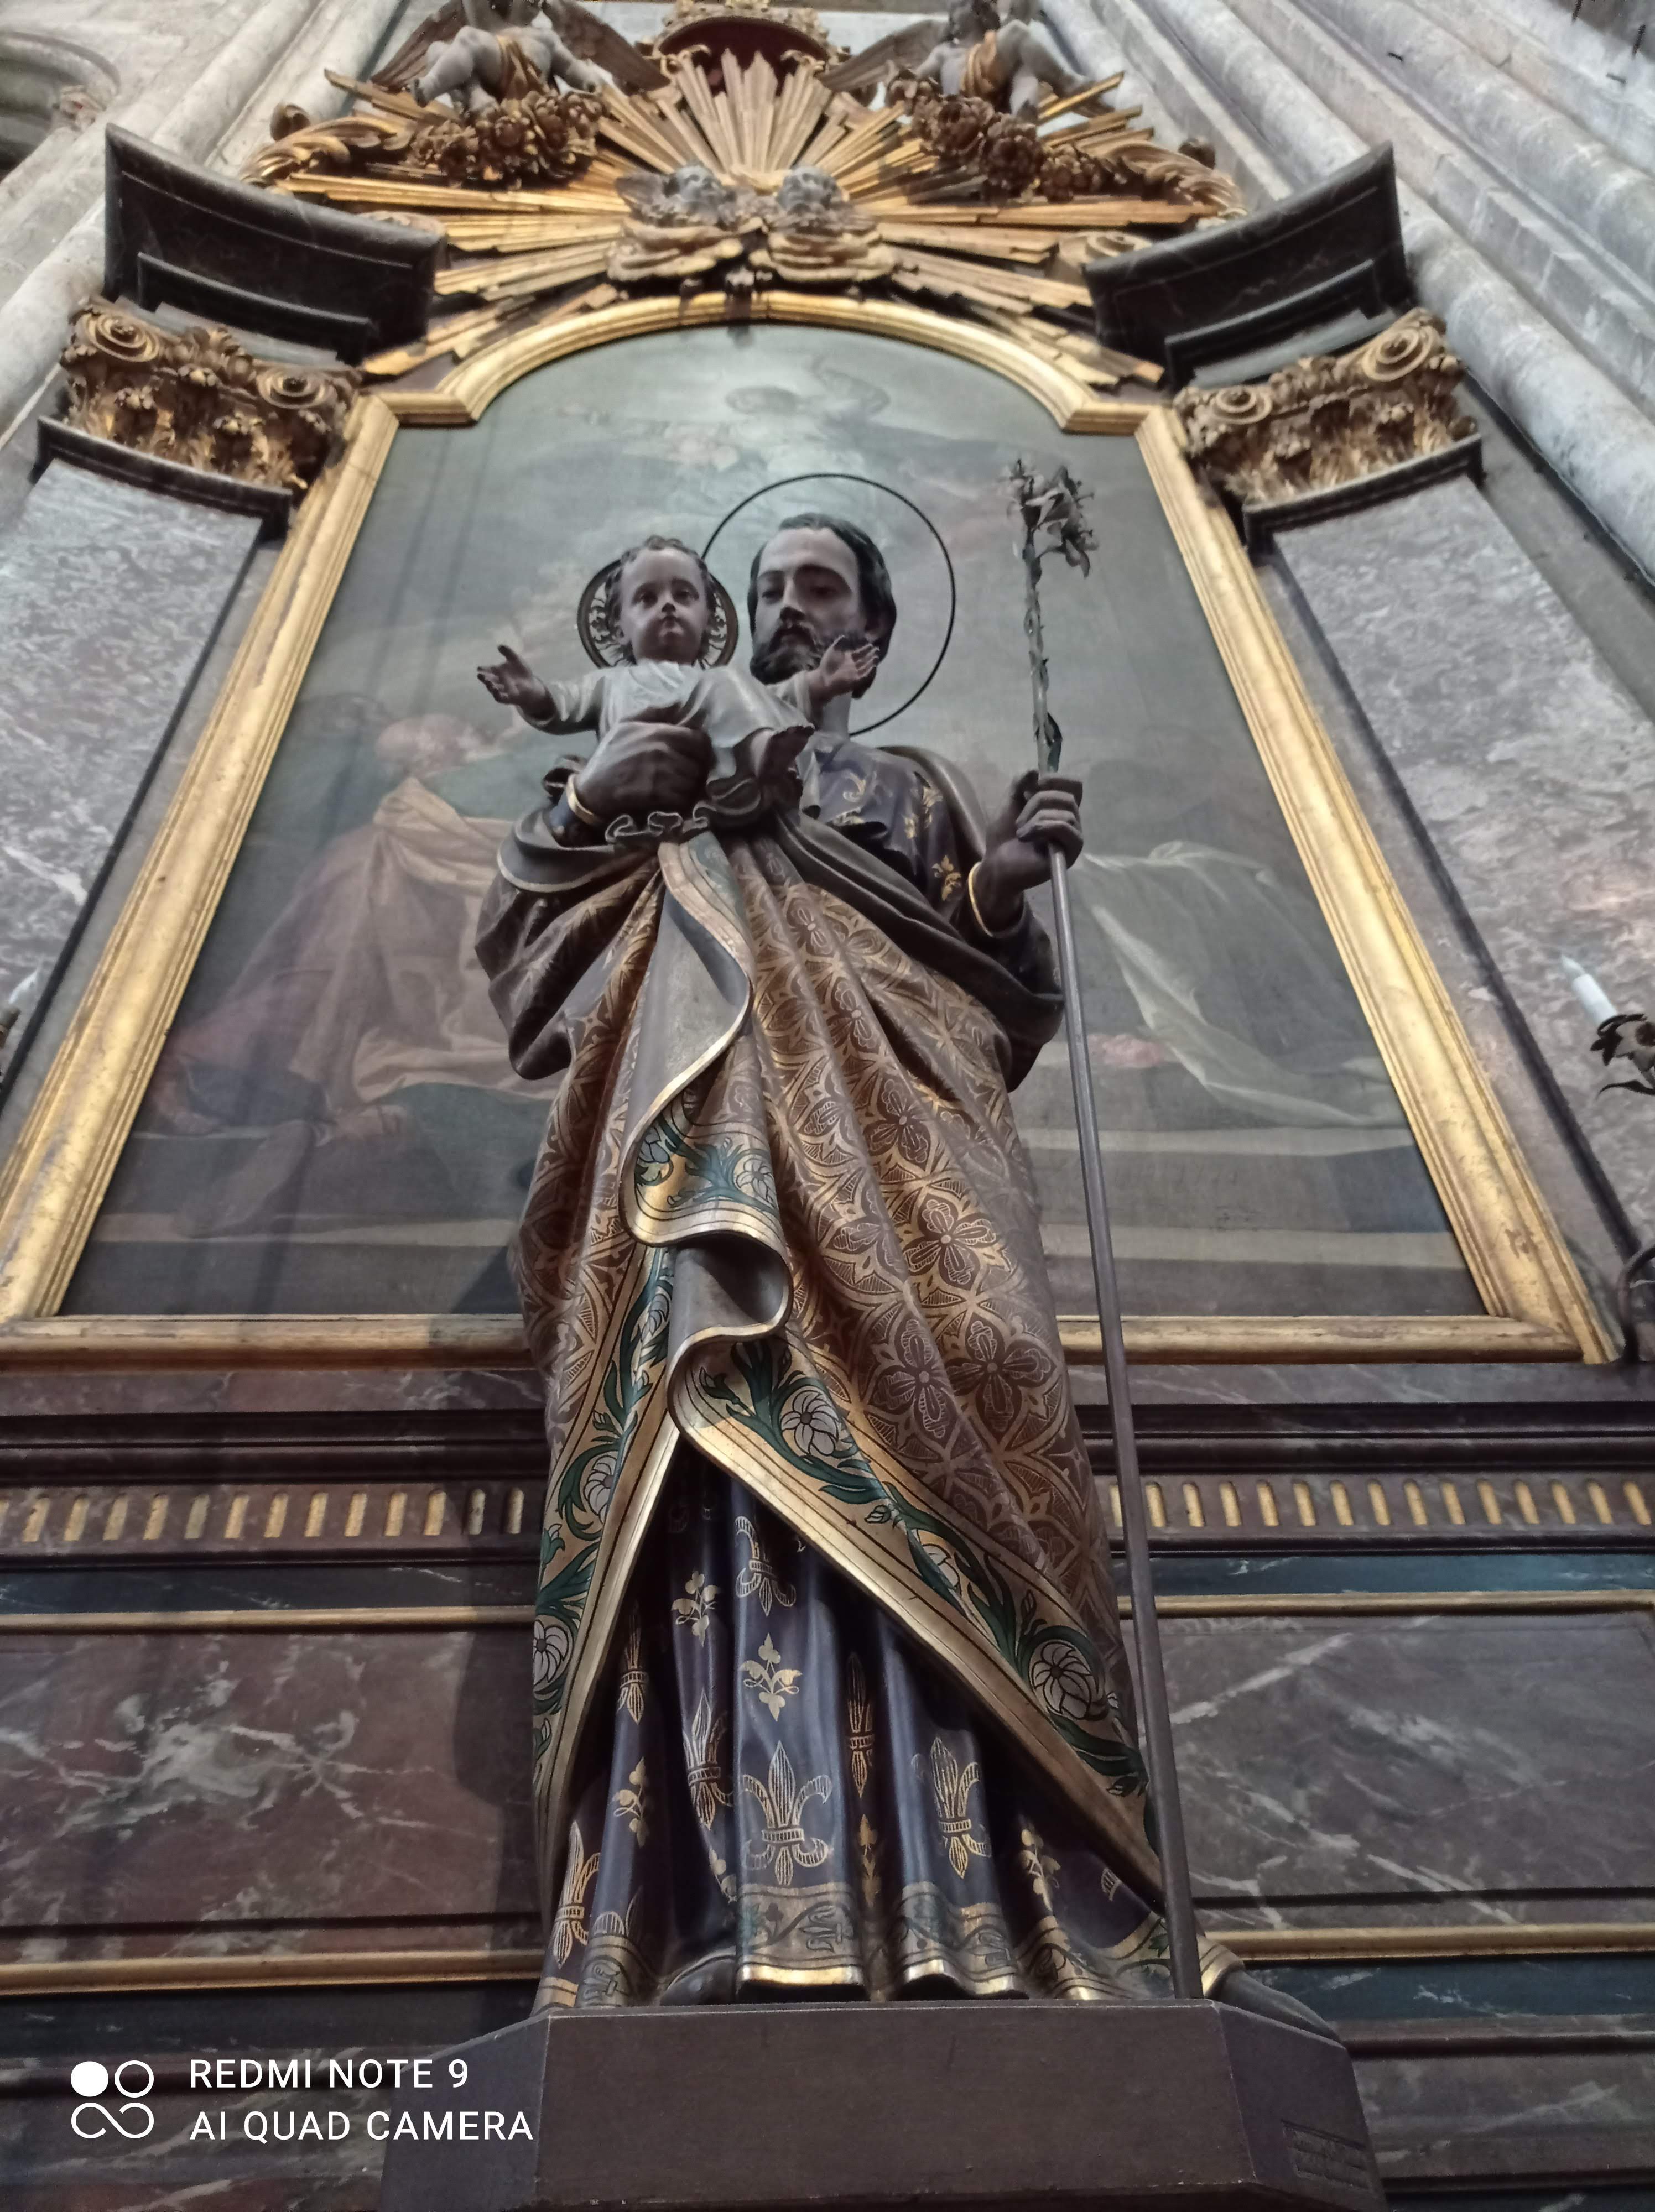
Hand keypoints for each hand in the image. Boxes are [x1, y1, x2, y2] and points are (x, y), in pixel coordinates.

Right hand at [478, 644, 550, 719]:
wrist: (532, 685)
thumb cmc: (522, 672)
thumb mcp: (516, 660)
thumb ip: (509, 653)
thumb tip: (499, 645)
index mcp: (498, 672)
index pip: (489, 670)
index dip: (483, 669)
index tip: (479, 668)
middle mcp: (498, 681)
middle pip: (488, 680)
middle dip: (483, 678)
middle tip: (480, 675)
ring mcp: (502, 690)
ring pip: (492, 689)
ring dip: (489, 686)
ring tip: (488, 682)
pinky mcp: (507, 698)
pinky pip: (499, 697)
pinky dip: (496, 694)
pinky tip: (495, 690)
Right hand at [575, 708, 712, 821]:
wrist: (592, 789)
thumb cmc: (609, 756)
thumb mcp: (624, 725)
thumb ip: (651, 712)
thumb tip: (676, 703)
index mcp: (658, 732)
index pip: (698, 740)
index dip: (701, 750)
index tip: (696, 757)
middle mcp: (662, 750)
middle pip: (698, 763)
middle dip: (696, 771)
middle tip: (690, 776)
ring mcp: (659, 773)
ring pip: (692, 782)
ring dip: (690, 787)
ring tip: (682, 788)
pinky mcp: (656, 793)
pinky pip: (683, 797)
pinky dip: (682, 801)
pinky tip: (675, 800)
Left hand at [810, 632, 880, 701]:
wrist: (823, 678)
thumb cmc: (827, 664)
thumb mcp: (832, 651)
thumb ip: (839, 643)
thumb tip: (844, 636)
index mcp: (849, 658)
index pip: (860, 653)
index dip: (865, 649)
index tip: (871, 645)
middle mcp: (853, 666)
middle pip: (865, 660)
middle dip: (871, 655)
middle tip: (877, 650)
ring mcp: (855, 673)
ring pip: (866, 667)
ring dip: (871, 663)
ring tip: (876, 657)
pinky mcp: (855, 681)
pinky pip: (864, 676)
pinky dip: (869, 672)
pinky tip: (873, 667)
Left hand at [972, 771, 1082, 930]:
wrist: (997, 864)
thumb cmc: (1003, 836)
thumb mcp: (1009, 803)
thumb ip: (1020, 783)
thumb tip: (1035, 771)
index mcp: (1059, 808)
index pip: (1074, 785)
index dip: (1056, 779)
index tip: (1034, 785)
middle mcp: (1070, 821)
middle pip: (1068, 796)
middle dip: (1038, 801)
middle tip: (1019, 819)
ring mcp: (1072, 836)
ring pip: (1066, 812)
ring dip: (1037, 818)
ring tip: (1020, 832)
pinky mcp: (1071, 851)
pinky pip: (1066, 827)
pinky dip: (1043, 827)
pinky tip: (1026, 837)